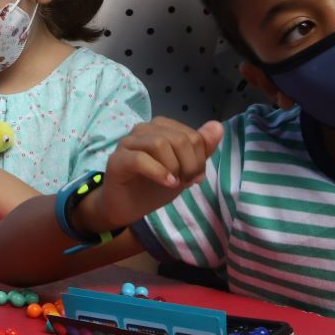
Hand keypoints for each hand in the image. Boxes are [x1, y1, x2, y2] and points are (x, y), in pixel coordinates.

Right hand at [78, 118, 223, 234]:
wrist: (126, 207)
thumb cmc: (154, 186)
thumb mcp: (184, 170)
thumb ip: (201, 149)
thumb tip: (217, 126)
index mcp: (161, 128)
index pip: (192, 135)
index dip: (200, 158)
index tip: (195, 177)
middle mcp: (143, 129)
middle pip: (179, 139)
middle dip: (190, 164)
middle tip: (186, 182)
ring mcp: (128, 142)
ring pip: (159, 143)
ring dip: (174, 168)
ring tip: (175, 183)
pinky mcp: (117, 160)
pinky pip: (140, 159)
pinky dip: (159, 172)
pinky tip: (167, 183)